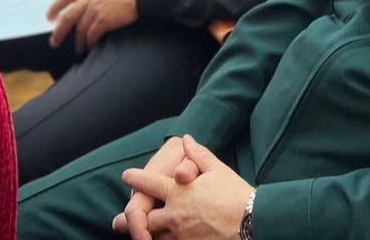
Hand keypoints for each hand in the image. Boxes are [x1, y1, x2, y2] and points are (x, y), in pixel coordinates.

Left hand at [47, 0, 138, 53]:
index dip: (56, 7)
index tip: (50, 15)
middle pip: (68, 16)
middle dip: (59, 31)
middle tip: (54, 41)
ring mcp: (96, 9)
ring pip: (79, 28)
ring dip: (77, 41)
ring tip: (78, 48)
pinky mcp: (104, 20)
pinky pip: (92, 34)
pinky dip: (90, 42)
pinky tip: (90, 46)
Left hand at [121, 135, 253, 239]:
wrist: (252, 222)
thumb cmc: (235, 194)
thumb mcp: (217, 169)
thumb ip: (197, 154)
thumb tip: (186, 139)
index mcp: (178, 191)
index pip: (149, 183)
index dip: (135, 178)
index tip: (127, 176)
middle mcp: (174, 214)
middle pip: (142, 217)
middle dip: (129, 218)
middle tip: (118, 221)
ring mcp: (179, 235)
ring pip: (153, 237)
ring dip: (146, 235)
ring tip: (138, 235)